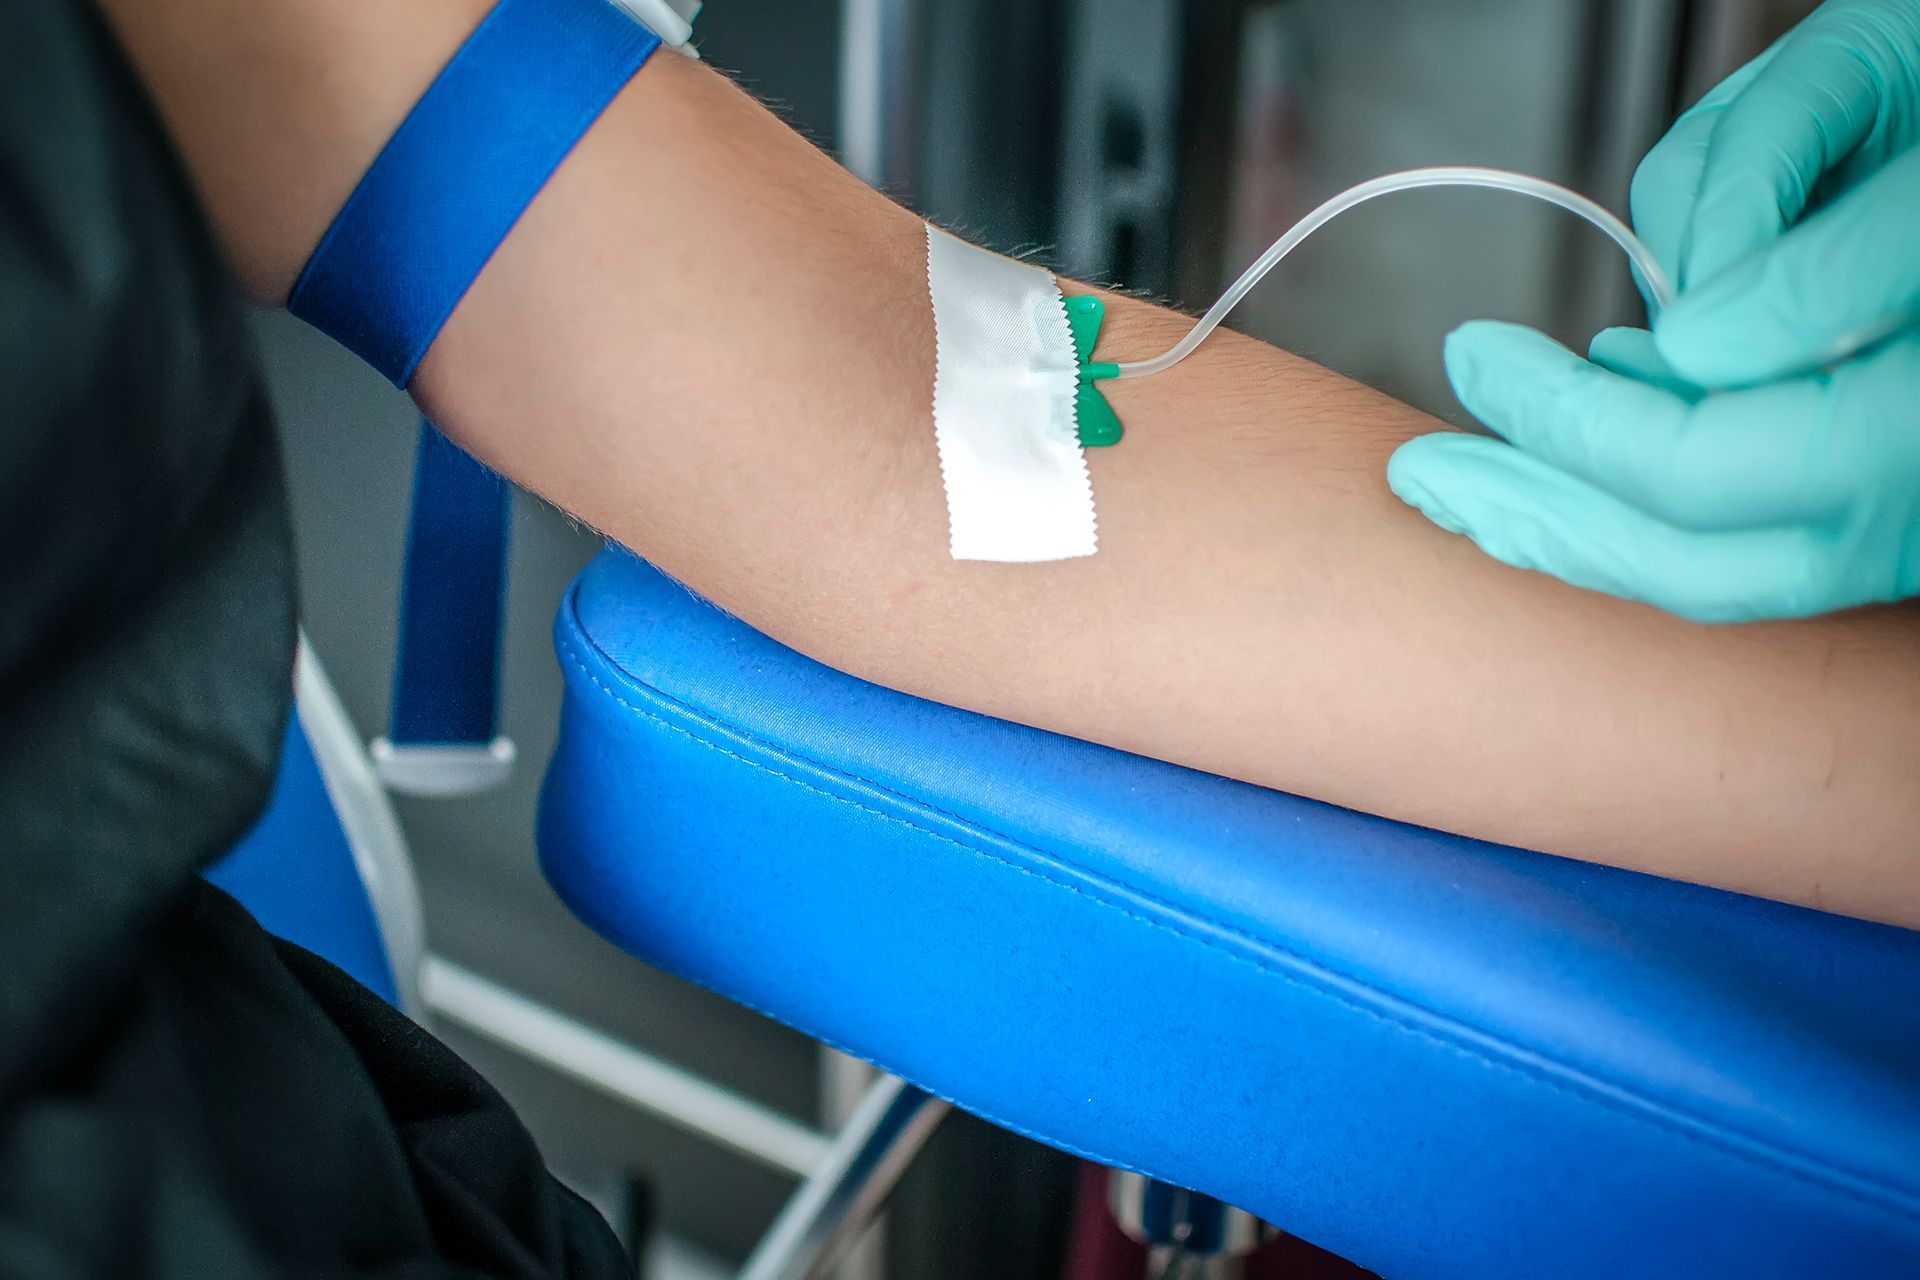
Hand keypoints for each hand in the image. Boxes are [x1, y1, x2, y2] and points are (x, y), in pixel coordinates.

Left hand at [1388, 0, 1919, 621]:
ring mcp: (1909, 516)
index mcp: (1919, 412)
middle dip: (1539, 519)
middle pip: (1690, 561)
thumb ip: (1811, 250)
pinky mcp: (1888, 504)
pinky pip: (1756, 547)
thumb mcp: (1899, 103)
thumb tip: (1681, 349)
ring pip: (1719, 576)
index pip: (1696, 466)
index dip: (1562, 424)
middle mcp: (1917, 492)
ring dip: (1583, 532)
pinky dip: (1657, 514)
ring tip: (1485, 476)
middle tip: (1423, 474)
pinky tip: (1601, 439)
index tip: (1473, 359)